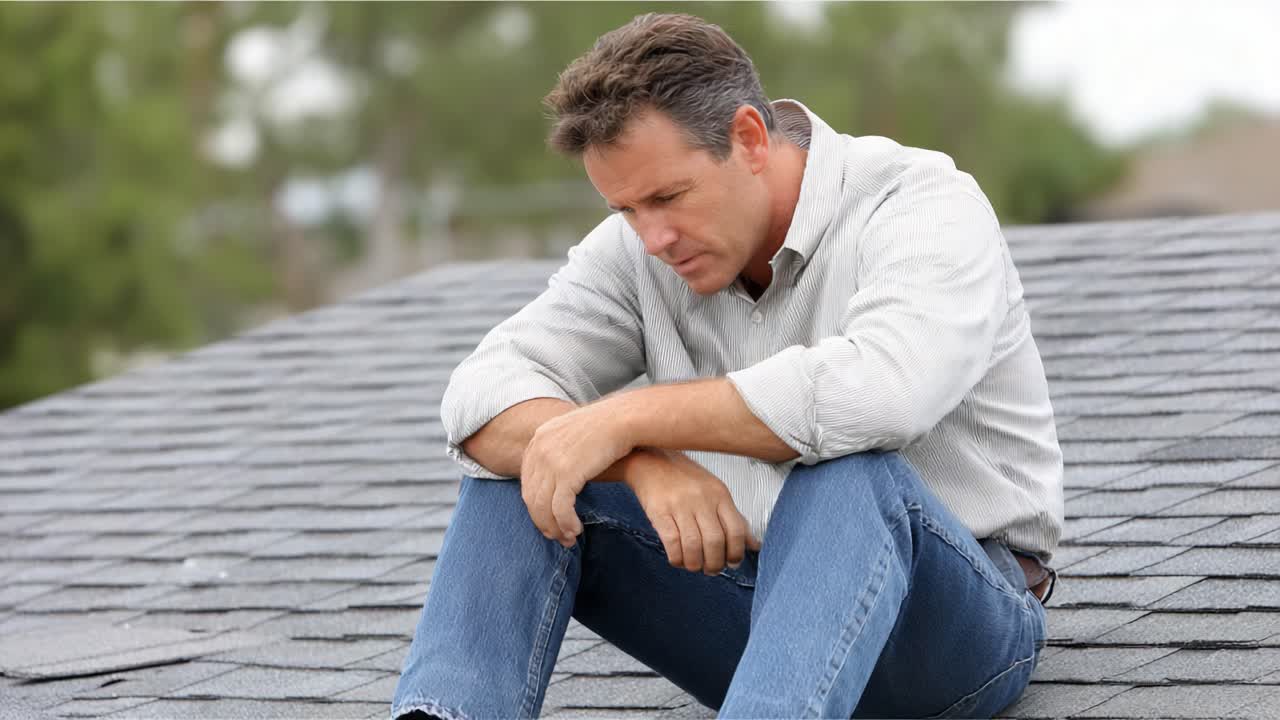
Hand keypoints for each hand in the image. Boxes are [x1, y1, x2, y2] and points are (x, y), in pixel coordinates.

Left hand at [520, 403, 633, 547]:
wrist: (624, 418)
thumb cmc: (608, 427)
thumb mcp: (574, 433)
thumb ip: (560, 450)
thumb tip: (558, 472)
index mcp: (539, 438)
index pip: (528, 480)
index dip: (536, 504)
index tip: (548, 519)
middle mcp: (539, 449)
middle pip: (531, 496)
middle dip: (542, 521)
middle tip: (555, 536)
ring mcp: (550, 461)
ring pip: (543, 506)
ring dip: (554, 527)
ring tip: (567, 539)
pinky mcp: (566, 473)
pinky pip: (560, 508)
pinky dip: (566, 523)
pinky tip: (576, 530)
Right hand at [626, 449, 761, 575]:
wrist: (650, 461)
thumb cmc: (685, 479)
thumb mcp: (715, 492)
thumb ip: (734, 518)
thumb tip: (754, 545)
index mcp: (720, 494)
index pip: (736, 530)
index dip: (736, 553)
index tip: (731, 563)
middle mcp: (702, 499)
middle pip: (715, 541)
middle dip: (715, 564)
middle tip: (711, 569)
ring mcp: (680, 505)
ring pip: (693, 546)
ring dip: (695, 564)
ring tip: (694, 566)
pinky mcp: (659, 511)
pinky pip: (672, 542)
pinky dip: (677, 558)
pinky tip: (678, 559)